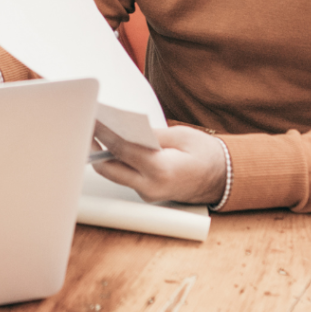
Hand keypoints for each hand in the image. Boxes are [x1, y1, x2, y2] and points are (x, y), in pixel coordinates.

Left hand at [92, 123, 226, 205]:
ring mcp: (148, 194)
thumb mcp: (180, 136)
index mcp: (161, 170)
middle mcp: (151, 187)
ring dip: (103, 153)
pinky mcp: (146, 193)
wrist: (224, 179)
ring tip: (94, 131)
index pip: (122, 149)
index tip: (90, 117)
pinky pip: (124, 176)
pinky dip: (116, 160)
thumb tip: (122, 126)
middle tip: (85, 123)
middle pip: (109, 166)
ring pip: (114, 173)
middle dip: (94, 145)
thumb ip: (149, 134)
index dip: (102, 132)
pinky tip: (111, 144)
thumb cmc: (206, 155)